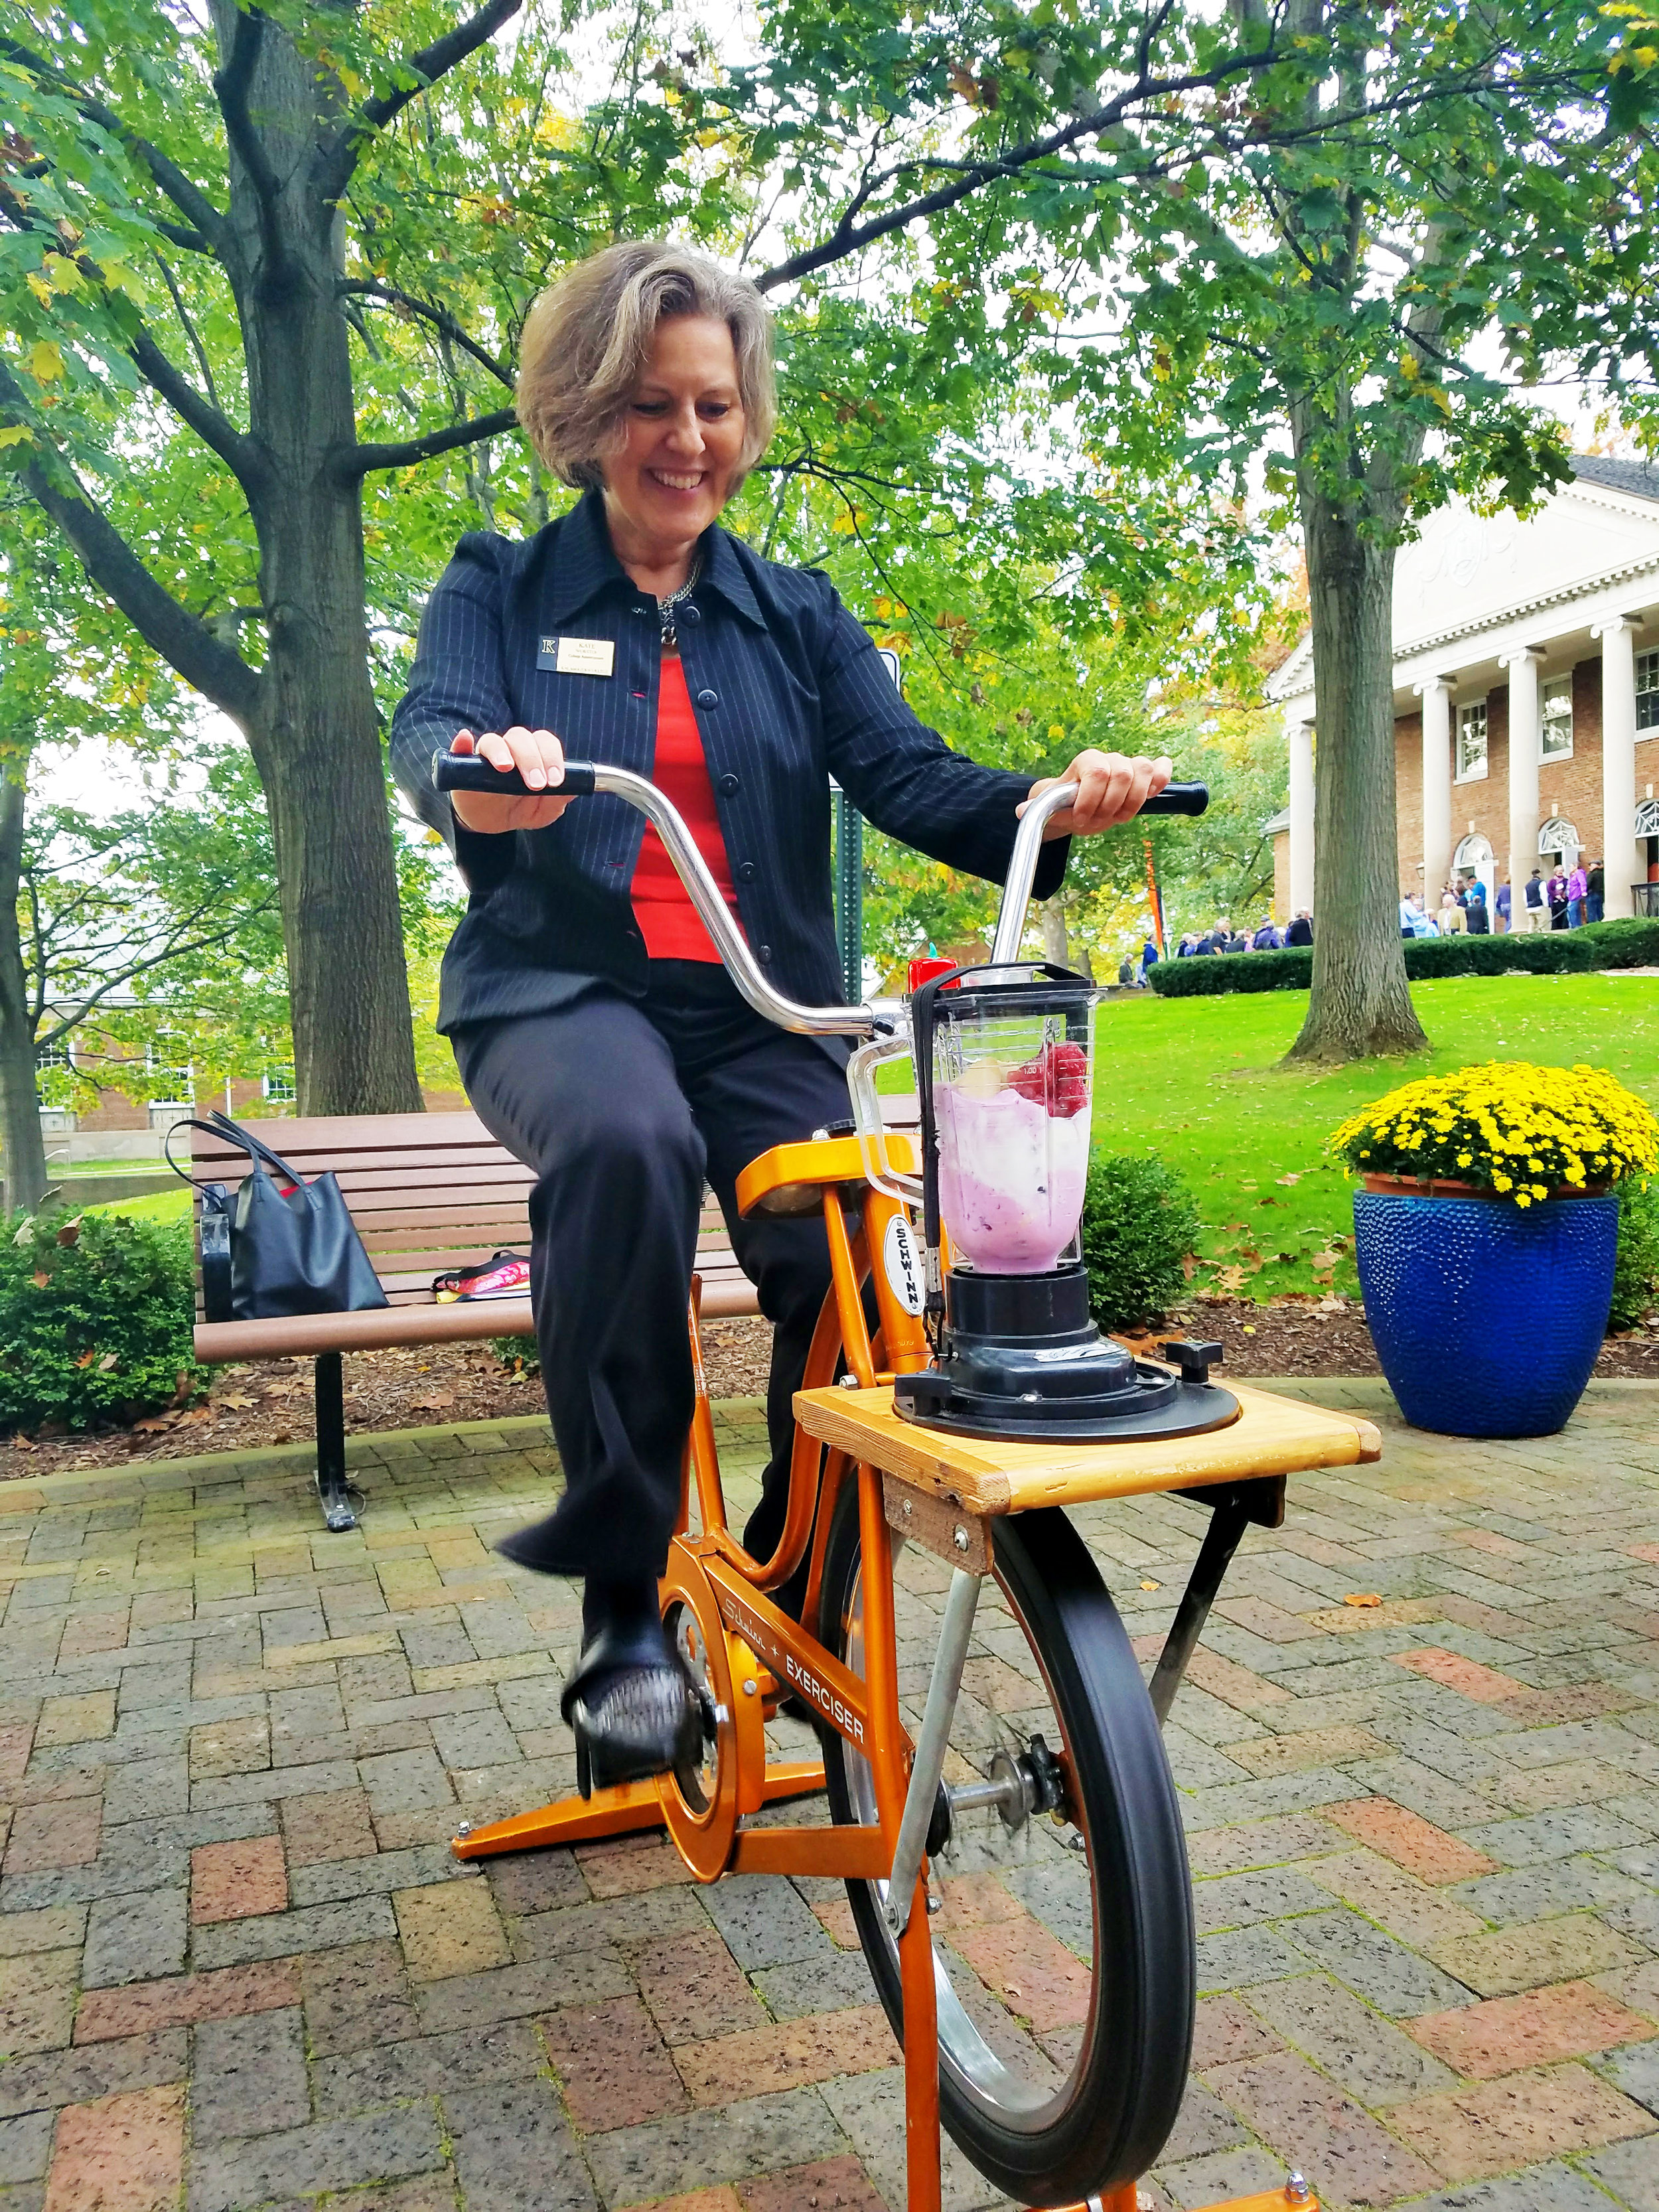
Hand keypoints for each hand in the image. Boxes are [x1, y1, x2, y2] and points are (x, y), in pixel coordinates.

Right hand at [446, 727, 575, 833]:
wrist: (491, 824)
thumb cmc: (520, 809)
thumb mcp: (544, 811)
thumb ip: (559, 799)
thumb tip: (572, 786)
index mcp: (533, 755)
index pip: (545, 742)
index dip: (553, 757)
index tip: (556, 780)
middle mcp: (511, 750)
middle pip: (521, 738)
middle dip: (532, 758)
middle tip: (536, 784)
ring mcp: (486, 756)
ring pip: (493, 740)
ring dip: (502, 752)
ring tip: (506, 768)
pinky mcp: (463, 764)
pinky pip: (459, 748)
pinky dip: (461, 742)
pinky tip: (465, 740)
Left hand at [1018, 749, 1172, 838]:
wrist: (1079, 805)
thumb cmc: (1066, 804)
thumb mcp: (1049, 808)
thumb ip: (1037, 808)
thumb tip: (1021, 811)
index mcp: (1086, 761)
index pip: (1097, 772)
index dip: (1091, 799)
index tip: (1081, 820)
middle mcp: (1109, 759)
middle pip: (1124, 772)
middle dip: (1112, 804)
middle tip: (1100, 820)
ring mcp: (1129, 765)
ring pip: (1144, 769)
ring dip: (1135, 800)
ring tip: (1119, 816)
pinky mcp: (1145, 775)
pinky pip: (1161, 768)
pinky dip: (1162, 779)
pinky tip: (1153, 795)